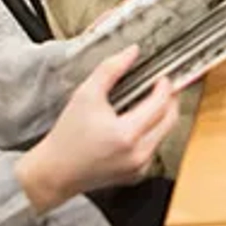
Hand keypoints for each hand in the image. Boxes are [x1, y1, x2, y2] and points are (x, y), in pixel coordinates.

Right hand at [16, 46, 177, 213]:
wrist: (54, 173)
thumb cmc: (67, 135)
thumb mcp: (86, 95)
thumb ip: (110, 69)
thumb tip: (132, 51)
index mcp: (128, 134)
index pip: (162, 104)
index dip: (166, 86)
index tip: (162, 76)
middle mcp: (138, 154)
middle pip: (171, 119)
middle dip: (170, 100)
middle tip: (161, 86)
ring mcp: (139, 167)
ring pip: (164, 134)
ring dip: (160, 116)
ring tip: (146, 102)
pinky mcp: (136, 174)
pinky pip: (153, 147)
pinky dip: (150, 133)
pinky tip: (135, 124)